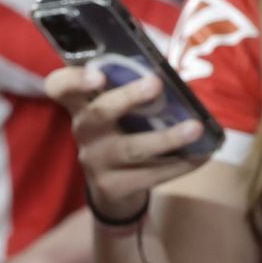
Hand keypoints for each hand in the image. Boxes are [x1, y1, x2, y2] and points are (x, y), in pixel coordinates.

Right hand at [44, 65, 207, 220]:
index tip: (97, 74)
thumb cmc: (121, 133)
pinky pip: (150, 175)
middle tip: (156, 84)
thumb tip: (179, 72)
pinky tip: (201, 155)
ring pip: (131, 148)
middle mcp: (84, 131)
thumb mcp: (117, 112)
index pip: (60, 87)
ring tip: (195, 127)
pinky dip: (179, 164)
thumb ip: (133, 89)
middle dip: (128, 97)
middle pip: (100, 112)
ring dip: (166, 137)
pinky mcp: (113, 186)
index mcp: (81, 105)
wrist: (112, 190)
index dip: (73, 80)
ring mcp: (96, 161)